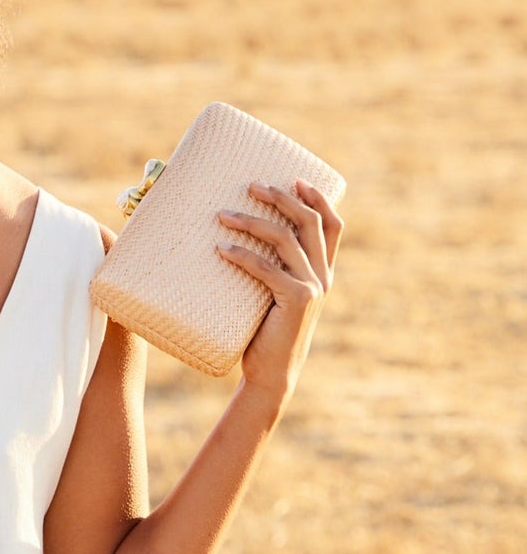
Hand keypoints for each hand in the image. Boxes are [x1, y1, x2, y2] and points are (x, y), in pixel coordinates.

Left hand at [216, 178, 343, 407]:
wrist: (272, 374)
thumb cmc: (264, 335)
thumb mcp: (272, 296)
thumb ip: (271, 271)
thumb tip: (240, 239)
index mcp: (323, 273)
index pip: (332, 226)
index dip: (318, 198)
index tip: (295, 179)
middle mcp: (323, 277)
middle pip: (308, 223)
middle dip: (280, 198)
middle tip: (250, 185)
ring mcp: (312, 288)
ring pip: (286, 239)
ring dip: (252, 222)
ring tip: (222, 215)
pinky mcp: (296, 300)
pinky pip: (266, 268)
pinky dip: (242, 255)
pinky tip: (221, 249)